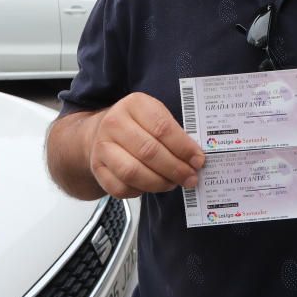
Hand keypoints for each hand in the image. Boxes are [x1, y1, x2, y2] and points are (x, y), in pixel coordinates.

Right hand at [88, 92, 204, 198]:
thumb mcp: (156, 115)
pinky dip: (140, 191)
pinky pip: (121, 187)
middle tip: (191, 177)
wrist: (102, 131)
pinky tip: (152, 186)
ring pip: (133, 172)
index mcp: (135, 104)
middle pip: (149, 151)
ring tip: (174, 183)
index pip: (162, 128)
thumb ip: (175, 132)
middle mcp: (114, 123)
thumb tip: (196, 157)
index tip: (198, 160)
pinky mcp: (97, 168)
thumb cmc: (138, 124)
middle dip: (175, 169)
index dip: (183, 147)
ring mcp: (102, 146)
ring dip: (159, 182)